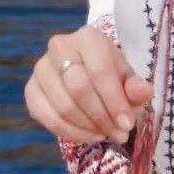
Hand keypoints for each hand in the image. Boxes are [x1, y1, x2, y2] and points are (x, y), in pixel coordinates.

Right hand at [25, 24, 153, 143]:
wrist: (88, 74)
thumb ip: (136, 87)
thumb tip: (142, 92)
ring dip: (87, 127)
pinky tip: (88, 135)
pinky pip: (47, 117)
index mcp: (88, 37)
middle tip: (119, 134)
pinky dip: (70, 132)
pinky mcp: (31, 90)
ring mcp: (41, 68)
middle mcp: (59, 46)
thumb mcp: (129, 79)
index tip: (128, 125)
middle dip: (101, 117)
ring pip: (63, 105)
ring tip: (106, 134)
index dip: (114, 101)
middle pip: (78, 89)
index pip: (99, 71)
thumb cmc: (112, 76)